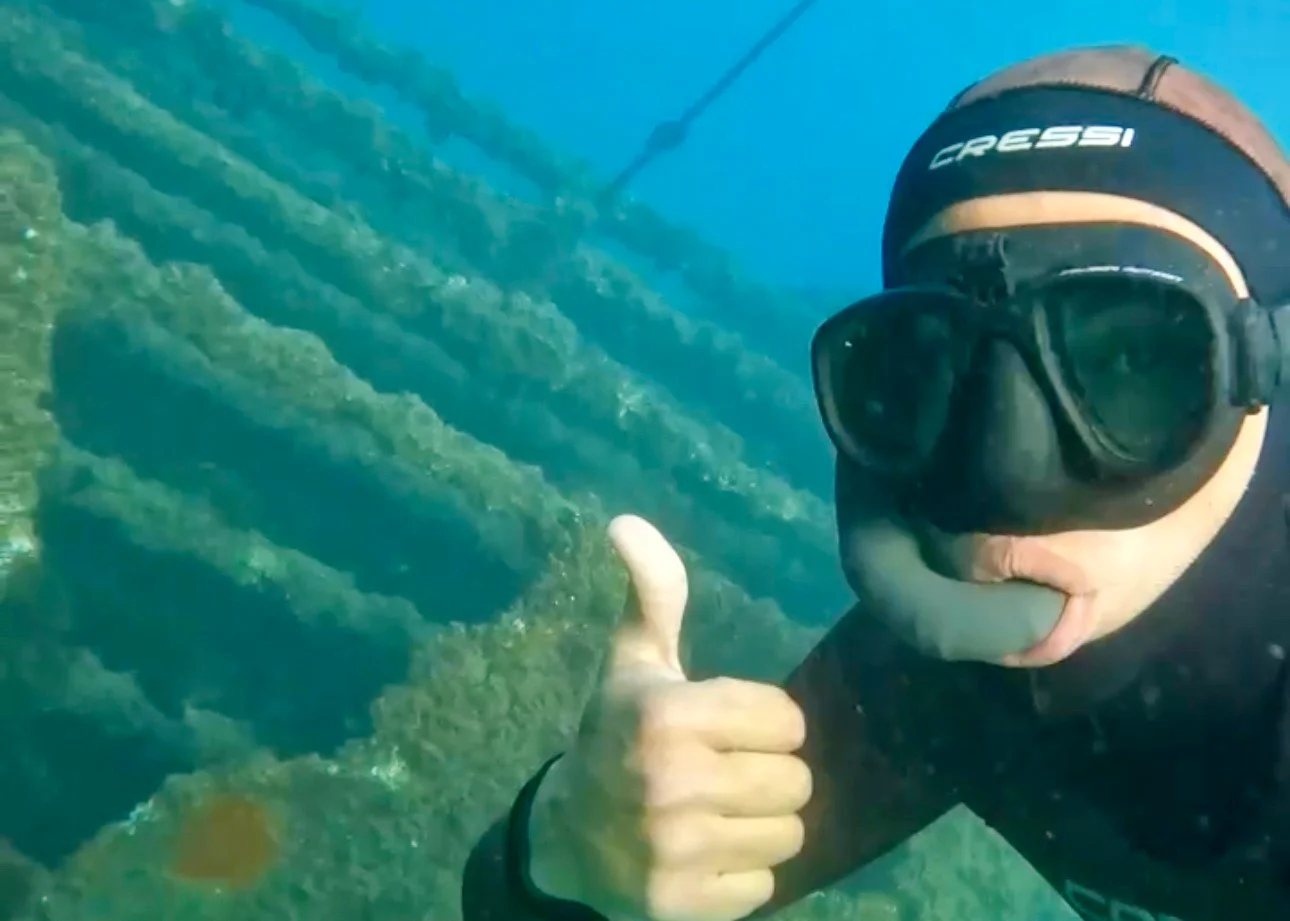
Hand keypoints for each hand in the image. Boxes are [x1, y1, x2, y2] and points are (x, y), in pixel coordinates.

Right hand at [527, 515, 810, 920]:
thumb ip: (653, 594)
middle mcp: (673, 785)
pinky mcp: (683, 905)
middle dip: (766, 775)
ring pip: (789, 834)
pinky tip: (705, 856)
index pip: (788, 722)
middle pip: (796, 781)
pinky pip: (764, 887)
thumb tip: (627, 522)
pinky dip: (742, 873)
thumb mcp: (634, 663)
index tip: (725, 728)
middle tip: (722, 774)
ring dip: (761, 824)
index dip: (764, 723)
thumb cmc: (614, 736)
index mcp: (667, 717)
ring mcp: (678, 853)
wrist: (565, 836)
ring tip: (717, 814)